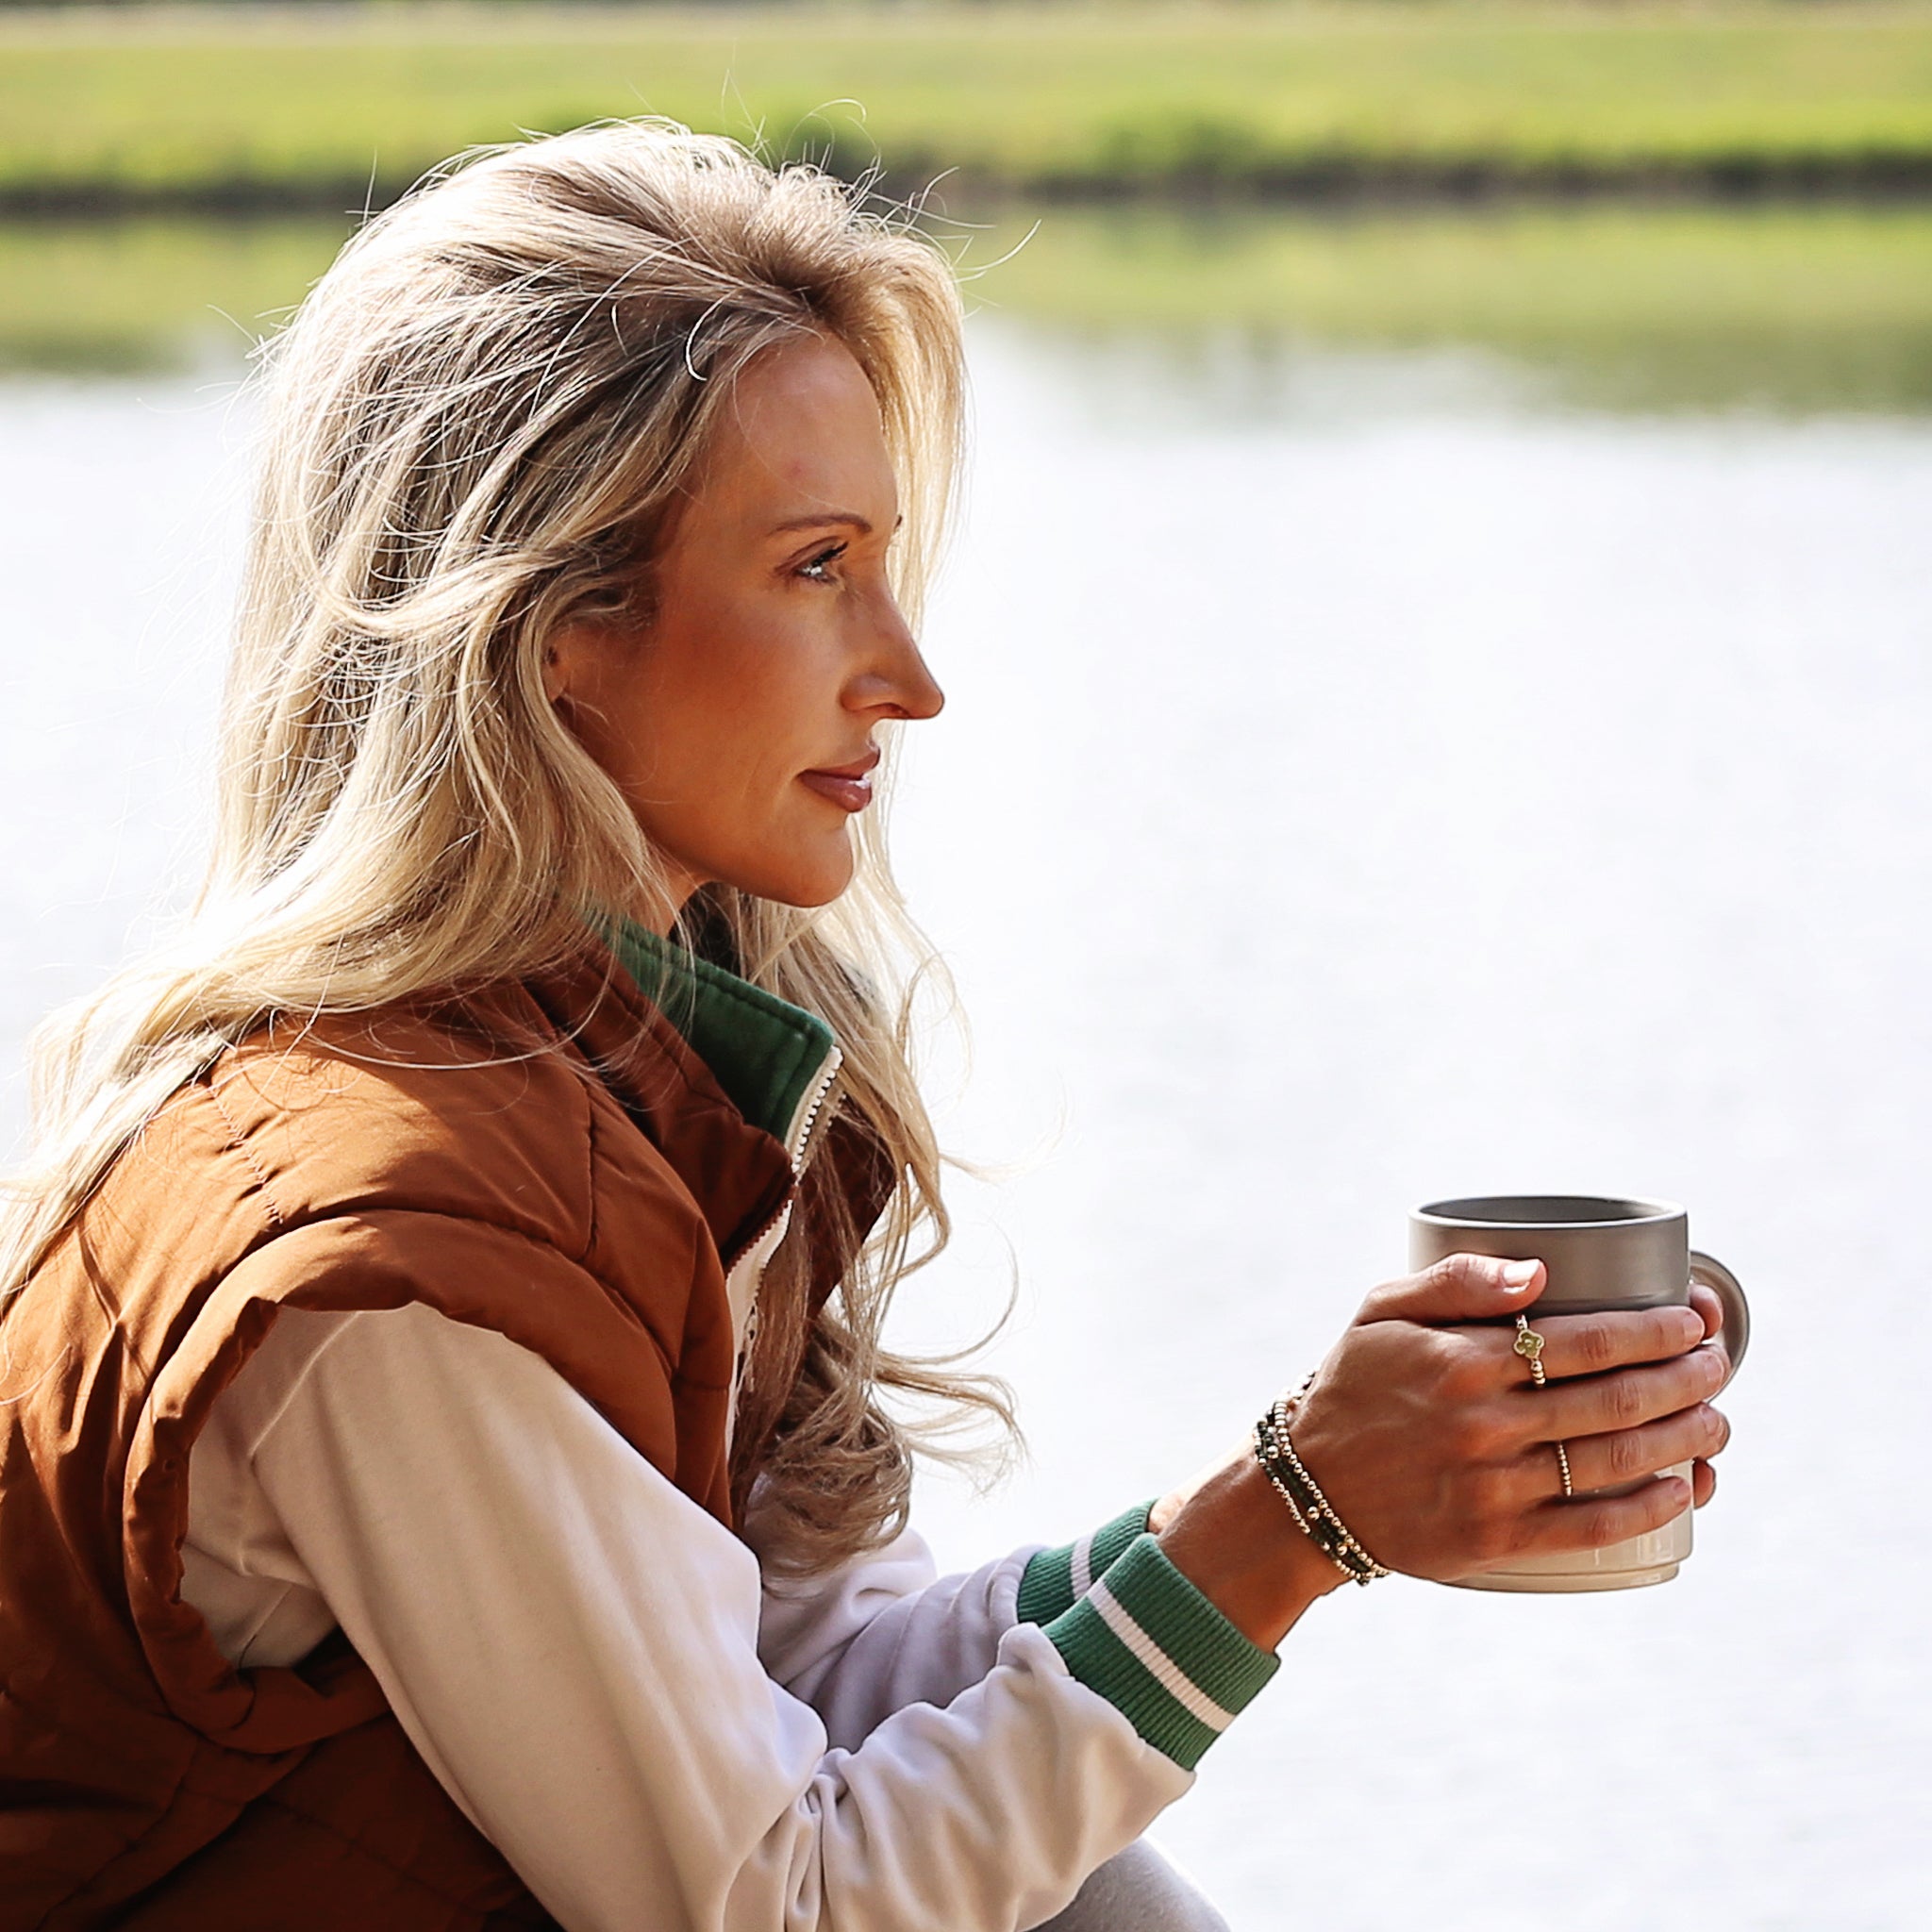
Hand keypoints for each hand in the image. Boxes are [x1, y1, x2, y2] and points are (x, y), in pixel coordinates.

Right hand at [1156, 1254, 1731, 1646]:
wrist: (1305, 1489)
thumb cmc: (1353, 1386)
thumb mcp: (1382, 1311)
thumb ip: (1457, 1280)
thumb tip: (1541, 1270)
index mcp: (1460, 1359)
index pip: (1583, 1340)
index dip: (1653, 1331)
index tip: (1692, 1321)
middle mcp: (1481, 1423)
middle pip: (1613, 1400)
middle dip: (1685, 1379)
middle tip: (1718, 1366)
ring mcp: (1491, 1486)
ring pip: (1614, 1460)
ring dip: (1683, 1439)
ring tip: (1716, 1421)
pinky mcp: (1496, 1540)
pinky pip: (1590, 1526)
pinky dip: (1647, 1507)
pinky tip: (1685, 1488)